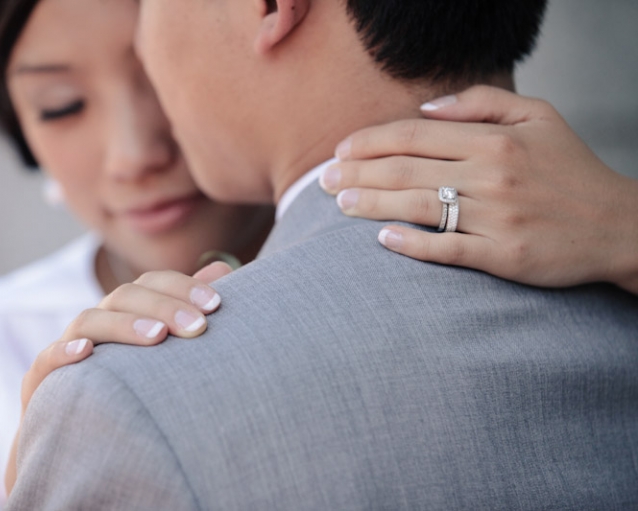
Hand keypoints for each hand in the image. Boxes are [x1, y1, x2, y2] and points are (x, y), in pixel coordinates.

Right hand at [4, 262, 232, 494]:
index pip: (153, 283)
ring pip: (88, 320)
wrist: (79, 439)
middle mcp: (98, 322)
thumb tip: (225, 268)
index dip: (183, 287)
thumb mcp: (164, 347)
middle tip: (197, 327)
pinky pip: (47, 360)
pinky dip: (63, 352)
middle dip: (163, 307)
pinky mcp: (41, 381)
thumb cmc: (132, 385)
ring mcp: (68, 347)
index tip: (215, 305)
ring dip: (123, 325)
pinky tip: (86, 352)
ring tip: (156, 337)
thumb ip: (189, 307)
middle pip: (125, 296)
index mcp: (127, 310)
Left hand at [321, 85, 637, 293]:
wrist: (618, 226)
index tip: (342, 150)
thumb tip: (426, 109)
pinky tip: (383, 240)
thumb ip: (482, 103)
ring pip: (417, 206)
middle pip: (405, 169)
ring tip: (339, 205)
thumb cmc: (571, 171)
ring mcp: (496, 217)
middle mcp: (491, 175)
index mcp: (494, 140)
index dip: (370, 141)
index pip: (414, 135)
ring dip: (371, 205)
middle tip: (324, 182)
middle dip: (357, 173)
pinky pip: (448, 249)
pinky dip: (412, 244)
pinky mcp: (504, 255)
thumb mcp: (539, 117)